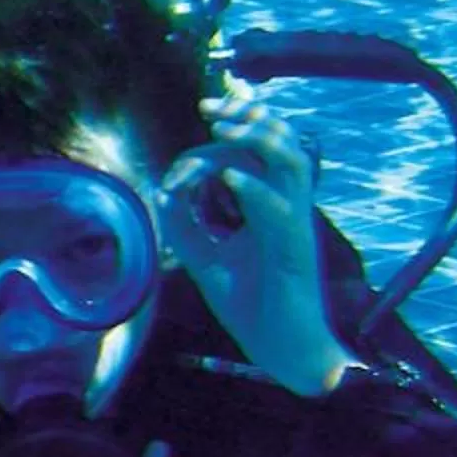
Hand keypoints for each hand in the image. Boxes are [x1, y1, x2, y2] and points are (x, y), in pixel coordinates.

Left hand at [157, 86, 350, 395]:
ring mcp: (293, 225)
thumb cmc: (252, 304)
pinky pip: (280, 209)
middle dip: (246, 117)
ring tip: (225, 127)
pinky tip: (227, 179)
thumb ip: (185, 226)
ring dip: (257, 139)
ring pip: (291, 163)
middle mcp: (286, 208)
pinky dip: (254, 189)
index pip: (250, 156)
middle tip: (209, 107)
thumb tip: (162, 192)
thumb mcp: (206, 259)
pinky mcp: (294, 249)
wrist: (284, 349)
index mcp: (269, 206)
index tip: (176, 174)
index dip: (214, 147)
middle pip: (278, 144)